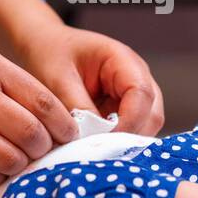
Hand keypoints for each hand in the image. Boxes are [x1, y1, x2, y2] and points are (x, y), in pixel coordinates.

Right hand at [0, 41, 78, 186]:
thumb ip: (14, 88)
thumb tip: (54, 124)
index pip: (43, 102)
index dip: (63, 125)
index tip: (68, 135)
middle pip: (29, 134)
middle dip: (43, 149)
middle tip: (42, 151)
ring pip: (8, 160)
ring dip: (20, 166)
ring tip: (16, 160)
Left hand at [16, 25, 165, 135]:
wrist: (46, 47)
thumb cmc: (53, 54)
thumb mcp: (58, 78)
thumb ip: (77, 105)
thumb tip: (92, 137)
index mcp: (123, 60)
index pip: (141, 94)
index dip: (129, 121)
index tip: (104, 140)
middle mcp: (137, 78)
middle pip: (151, 115)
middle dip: (128, 136)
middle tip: (97, 150)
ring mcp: (134, 95)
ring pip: (144, 128)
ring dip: (121, 141)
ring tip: (92, 148)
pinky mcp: (124, 110)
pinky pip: (129, 132)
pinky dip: (113, 142)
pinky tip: (92, 146)